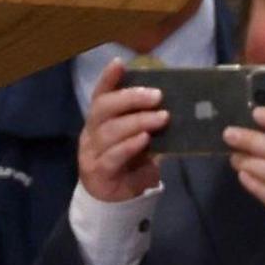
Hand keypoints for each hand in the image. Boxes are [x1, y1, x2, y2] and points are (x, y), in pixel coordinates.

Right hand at [77, 63, 165, 204]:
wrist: (114, 202)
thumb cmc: (129, 163)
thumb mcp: (138, 139)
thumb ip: (147, 122)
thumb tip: (173, 102)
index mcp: (99, 120)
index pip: (100, 94)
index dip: (108, 78)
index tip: (120, 62)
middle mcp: (91, 133)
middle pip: (103, 108)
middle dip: (130, 98)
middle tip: (157, 96)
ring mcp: (91, 153)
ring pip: (109, 131)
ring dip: (137, 121)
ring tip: (162, 118)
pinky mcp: (99, 173)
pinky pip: (113, 156)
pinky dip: (130, 145)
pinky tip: (145, 139)